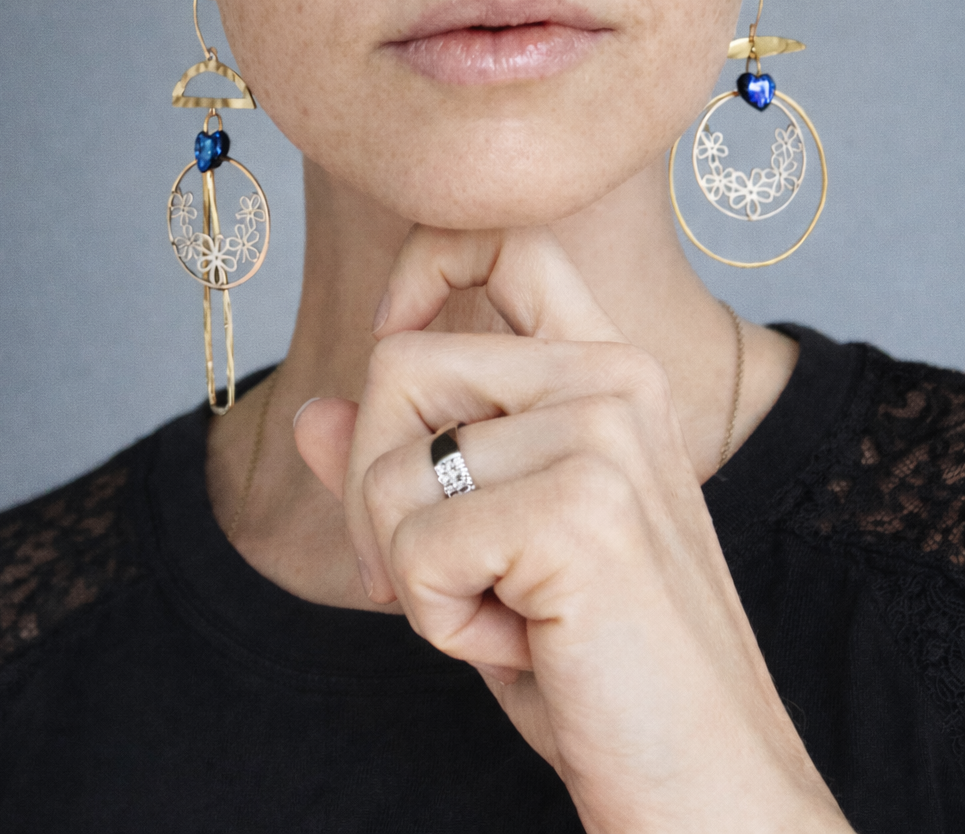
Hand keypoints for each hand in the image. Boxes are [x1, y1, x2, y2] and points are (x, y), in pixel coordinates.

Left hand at [295, 227, 850, 833]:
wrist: (707, 789)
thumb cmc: (601, 667)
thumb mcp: (491, 549)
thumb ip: (409, 465)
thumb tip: (309, 413)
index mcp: (610, 371)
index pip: (505, 238)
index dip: (423, 266)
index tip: (392, 336)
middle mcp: (615, 378)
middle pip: (397, 363)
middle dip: (370, 488)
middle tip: (435, 580)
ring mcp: (602, 433)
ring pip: (387, 464)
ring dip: (409, 570)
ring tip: (506, 617)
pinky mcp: (579, 509)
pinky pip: (412, 546)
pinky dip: (437, 622)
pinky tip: (523, 647)